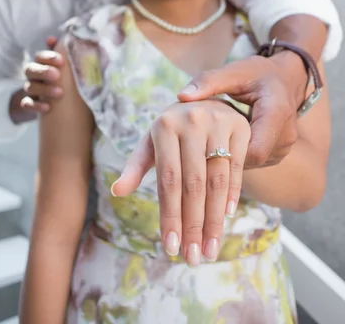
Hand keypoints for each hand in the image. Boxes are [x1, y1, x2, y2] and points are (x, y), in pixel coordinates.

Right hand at [20, 36, 63, 114]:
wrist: (56, 103)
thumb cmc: (64, 80)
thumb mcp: (67, 66)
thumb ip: (65, 52)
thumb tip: (55, 39)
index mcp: (42, 64)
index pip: (40, 56)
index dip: (48, 57)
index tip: (61, 61)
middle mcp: (34, 75)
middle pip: (30, 69)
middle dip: (43, 71)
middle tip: (57, 76)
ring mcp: (31, 90)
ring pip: (29, 86)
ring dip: (44, 89)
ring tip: (60, 93)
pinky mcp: (30, 104)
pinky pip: (27, 104)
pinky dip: (36, 105)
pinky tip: (47, 108)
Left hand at [112, 100, 249, 265]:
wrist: (206, 100)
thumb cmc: (172, 130)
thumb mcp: (151, 142)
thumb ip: (135, 166)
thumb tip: (117, 191)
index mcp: (164, 126)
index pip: (168, 180)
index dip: (170, 215)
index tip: (170, 247)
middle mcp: (191, 121)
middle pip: (193, 184)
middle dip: (193, 225)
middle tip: (194, 257)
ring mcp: (218, 123)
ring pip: (216, 180)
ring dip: (214, 220)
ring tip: (210, 249)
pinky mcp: (240, 127)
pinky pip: (236, 169)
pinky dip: (232, 195)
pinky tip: (225, 218)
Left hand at [177, 53, 301, 167]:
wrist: (285, 79)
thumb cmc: (257, 73)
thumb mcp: (233, 72)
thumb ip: (209, 82)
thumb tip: (181, 96)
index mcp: (277, 113)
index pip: (254, 150)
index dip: (228, 153)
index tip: (201, 145)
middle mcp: (285, 136)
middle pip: (251, 160)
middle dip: (223, 157)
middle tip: (195, 149)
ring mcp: (283, 148)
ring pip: (252, 164)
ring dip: (229, 158)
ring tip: (206, 145)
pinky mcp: (278, 154)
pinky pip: (255, 161)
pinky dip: (236, 155)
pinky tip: (219, 144)